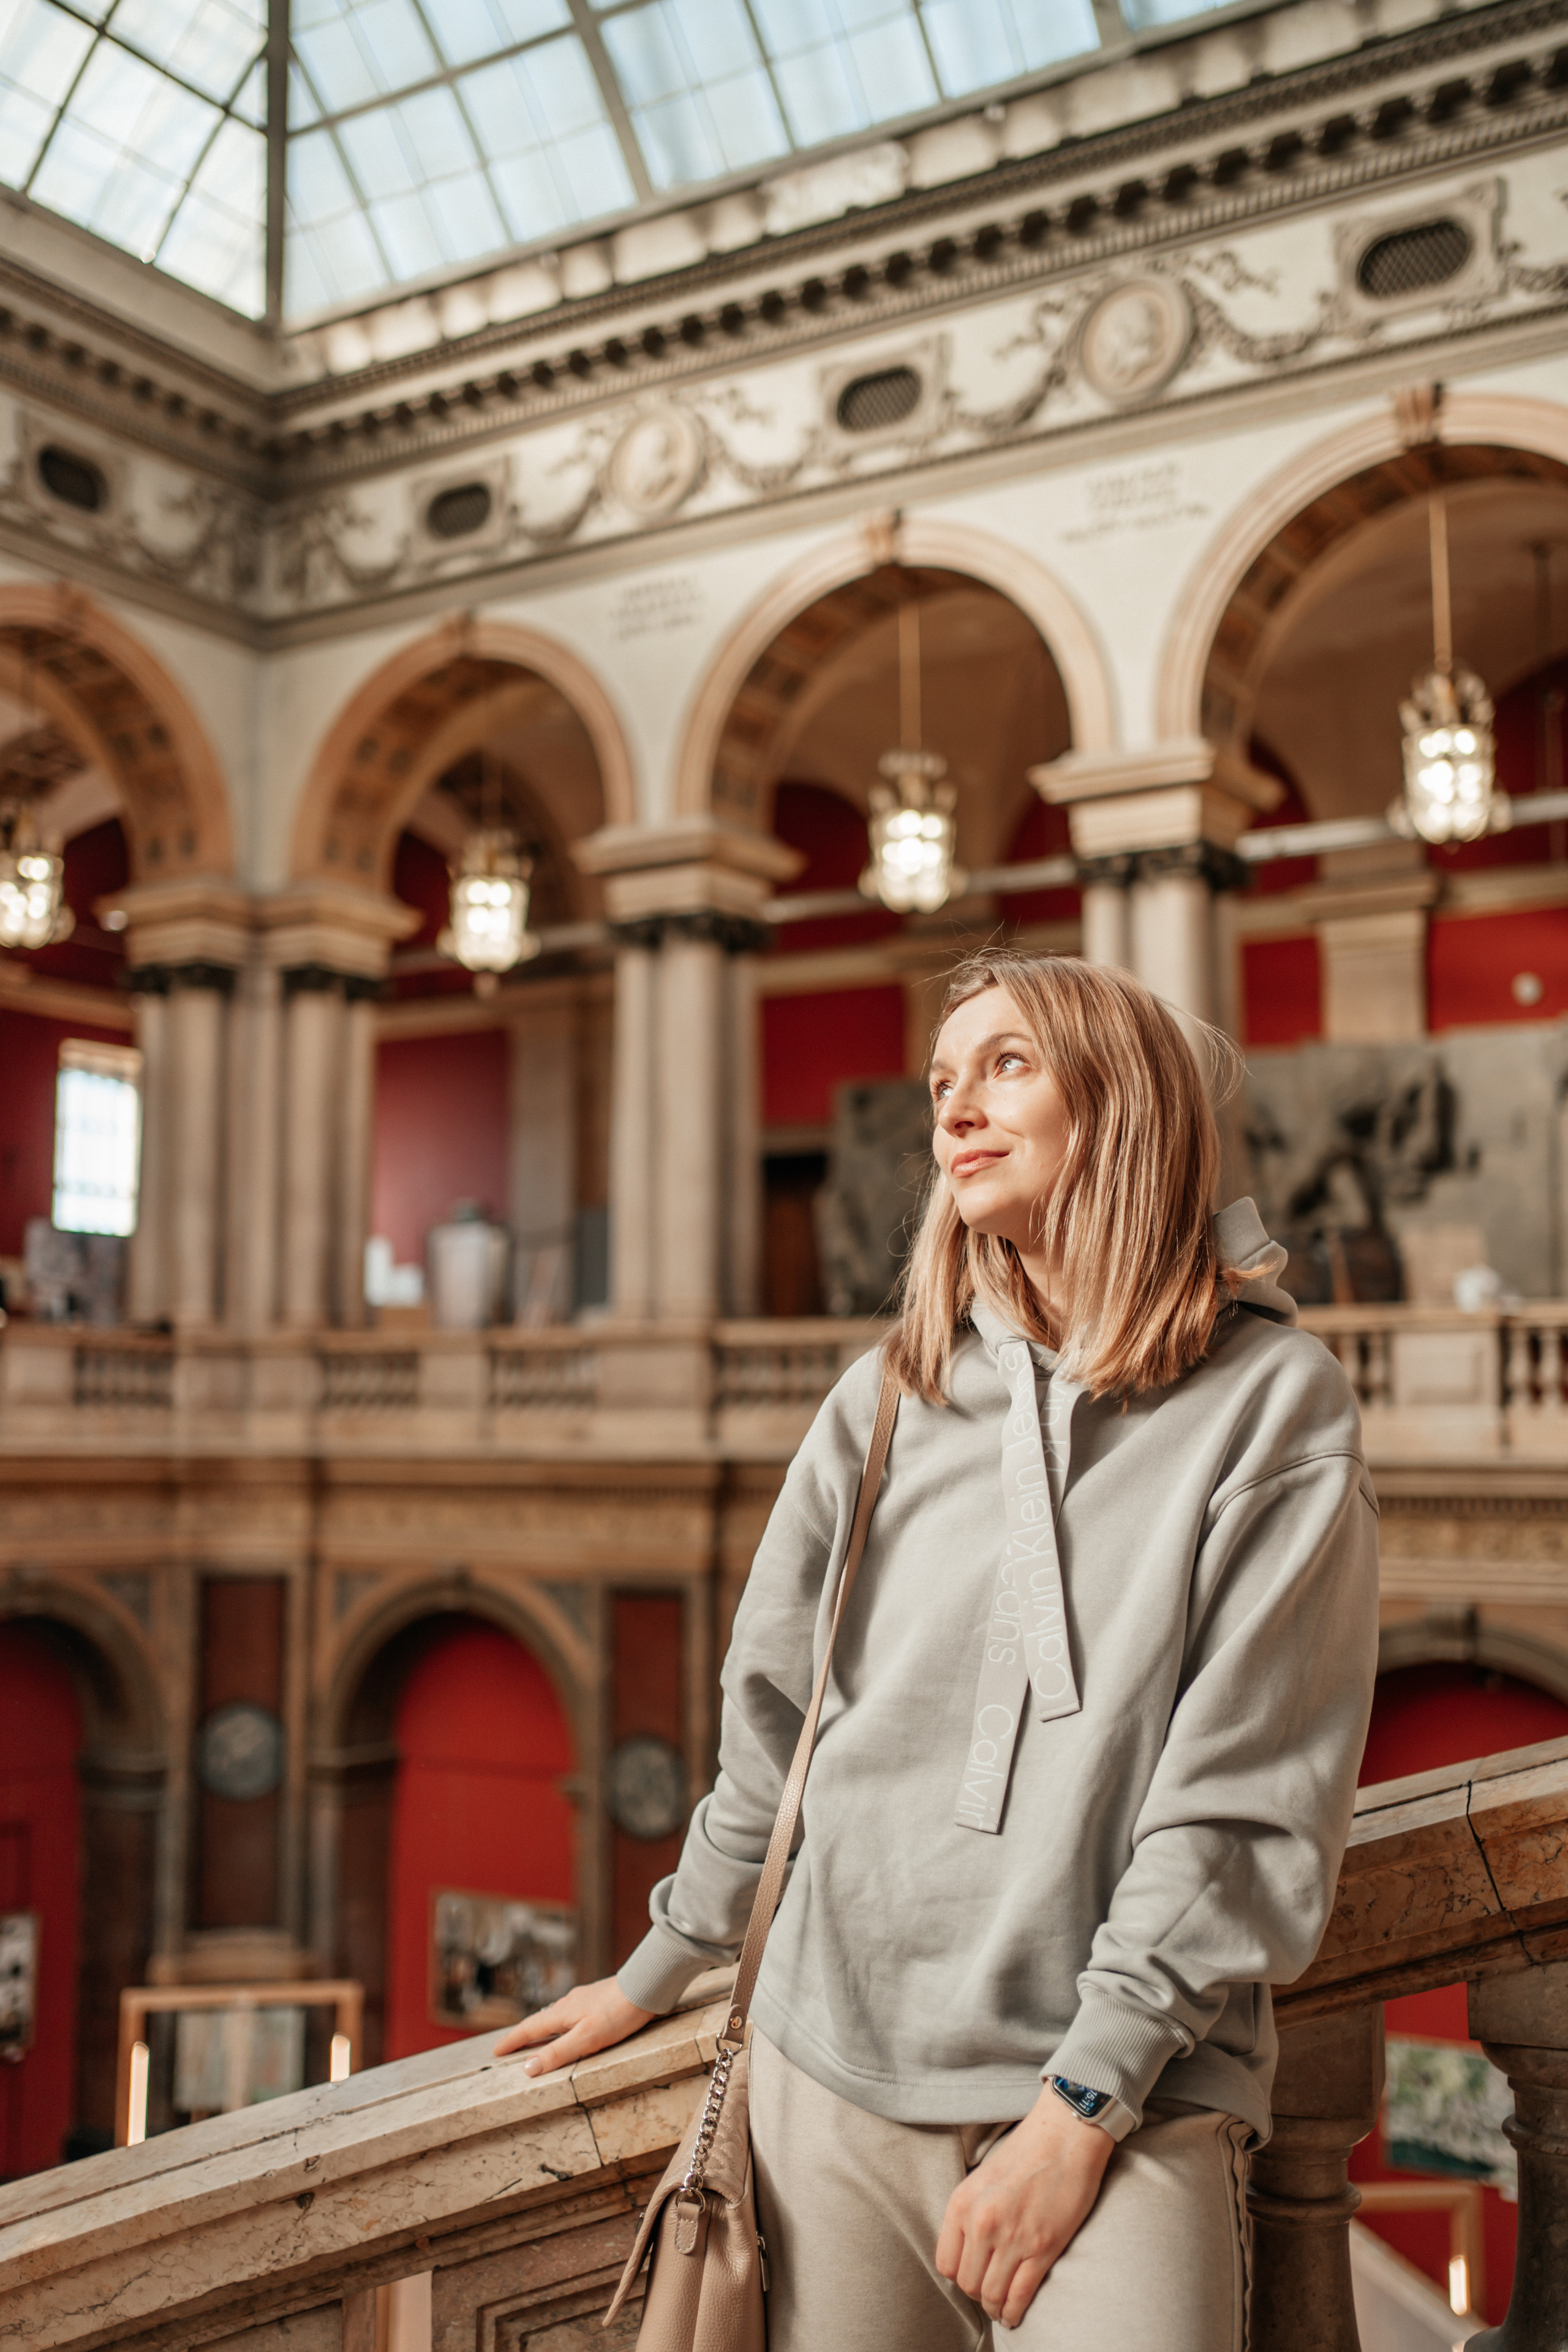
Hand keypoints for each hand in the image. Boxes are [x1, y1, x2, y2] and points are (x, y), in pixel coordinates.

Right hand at [493, 1977, 653, 2075]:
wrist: (646, 1987)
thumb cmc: (617, 2014)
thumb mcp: (586, 2039)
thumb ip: (558, 2053)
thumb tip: (527, 2068)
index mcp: (562, 2013)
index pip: (530, 2028)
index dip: (512, 2041)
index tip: (496, 2051)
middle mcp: (569, 2003)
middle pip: (541, 2020)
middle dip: (524, 2034)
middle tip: (510, 2046)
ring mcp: (584, 1999)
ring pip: (557, 2015)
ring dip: (543, 2027)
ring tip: (537, 2037)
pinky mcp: (598, 1999)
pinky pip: (571, 2013)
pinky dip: (561, 2023)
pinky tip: (572, 2024)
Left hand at [935, 2087, 1113, 2329]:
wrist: (1065, 2135)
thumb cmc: (1026, 2151)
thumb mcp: (983, 2177)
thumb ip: (971, 2212)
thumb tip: (969, 2249)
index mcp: (962, 2203)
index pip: (945, 2263)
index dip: (958, 2275)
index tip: (971, 2275)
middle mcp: (982, 2223)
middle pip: (967, 2283)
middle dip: (978, 2293)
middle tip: (988, 2293)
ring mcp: (1012, 2238)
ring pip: (992, 2294)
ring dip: (996, 2307)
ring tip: (1001, 2309)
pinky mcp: (1042, 2248)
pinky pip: (1020, 2295)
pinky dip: (1015, 2311)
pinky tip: (1014, 2314)